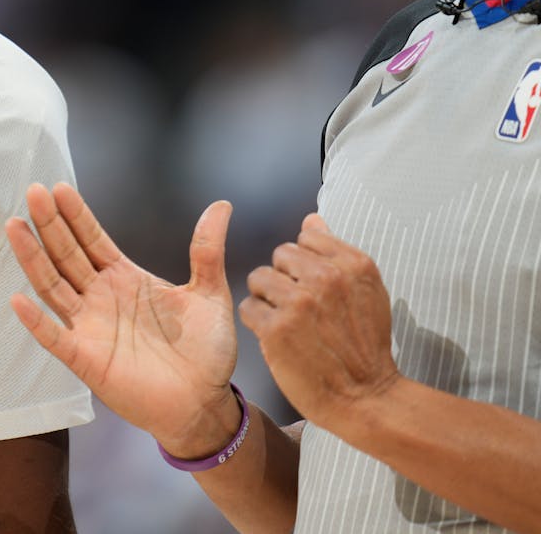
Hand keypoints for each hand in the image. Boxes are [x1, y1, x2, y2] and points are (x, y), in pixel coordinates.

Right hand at [7, 183, 241, 456]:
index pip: (92, 239)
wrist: (204, 404)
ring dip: (33, 258)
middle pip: (67, 254)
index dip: (76, 215)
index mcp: (125, 278)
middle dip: (50, 224)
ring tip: (15, 227)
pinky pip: (54, 337)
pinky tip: (18, 299)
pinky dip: (36, 321)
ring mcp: (88, 326)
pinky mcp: (84, 358)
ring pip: (53, 286)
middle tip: (33, 192)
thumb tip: (221, 205)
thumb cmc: (206, 352)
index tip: (59, 188)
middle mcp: (99, 297)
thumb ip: (207, 251)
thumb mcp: (210, 294)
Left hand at [239, 213, 400, 434]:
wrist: (365, 396)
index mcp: (352, 264)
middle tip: (301, 307)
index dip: (305, 263)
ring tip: (288, 321)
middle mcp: (325, 278)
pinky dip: (258, 322)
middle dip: (285, 278)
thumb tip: (312, 219)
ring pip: (259, 278)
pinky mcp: (276, 327)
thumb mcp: (366, 290)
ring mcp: (299, 302)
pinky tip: (277, 337)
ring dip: (267, 299)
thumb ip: (336, 252)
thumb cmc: (365, 345)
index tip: (314, 286)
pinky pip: (249, 307)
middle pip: (279, 256)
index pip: (306, 237)